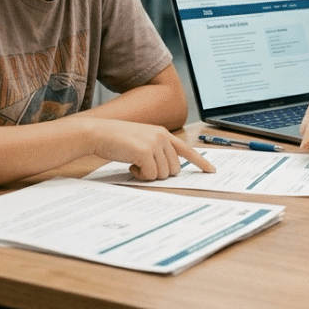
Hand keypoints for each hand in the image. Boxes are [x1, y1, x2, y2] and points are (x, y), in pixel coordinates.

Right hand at [90, 120, 216, 179]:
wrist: (98, 133)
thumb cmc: (116, 140)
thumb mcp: (141, 140)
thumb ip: (157, 150)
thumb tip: (169, 170)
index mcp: (163, 133)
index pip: (187, 149)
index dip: (200, 162)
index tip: (211, 170)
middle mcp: (162, 137)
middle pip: (174, 169)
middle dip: (160, 173)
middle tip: (143, 167)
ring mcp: (154, 144)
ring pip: (163, 174)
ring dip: (149, 175)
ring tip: (135, 164)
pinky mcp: (145, 152)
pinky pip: (150, 175)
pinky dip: (140, 176)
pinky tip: (130, 165)